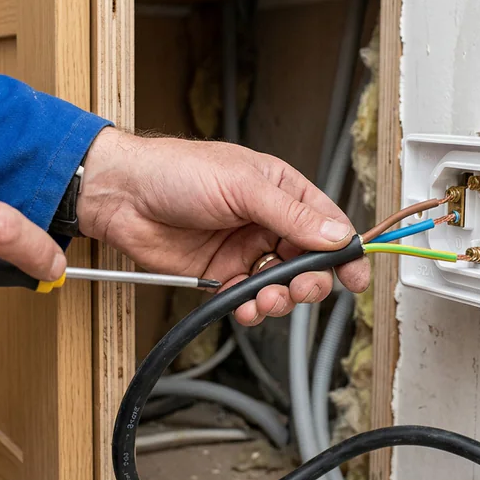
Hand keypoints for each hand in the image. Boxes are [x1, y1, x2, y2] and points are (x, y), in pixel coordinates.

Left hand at [77, 127, 369, 325]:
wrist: (123, 196)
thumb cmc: (175, 171)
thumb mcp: (242, 186)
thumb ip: (290, 214)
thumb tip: (335, 234)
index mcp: (280, 189)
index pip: (326, 222)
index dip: (344, 250)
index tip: (356, 276)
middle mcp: (266, 221)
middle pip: (308, 261)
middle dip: (309, 281)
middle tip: (301, 288)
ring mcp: (244, 249)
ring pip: (280, 285)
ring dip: (279, 298)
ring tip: (266, 298)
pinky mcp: (221, 275)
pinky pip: (248, 298)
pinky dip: (251, 308)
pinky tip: (245, 306)